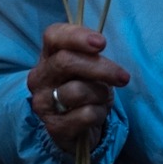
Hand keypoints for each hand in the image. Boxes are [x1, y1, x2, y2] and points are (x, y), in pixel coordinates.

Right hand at [26, 23, 129, 151]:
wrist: (80, 128)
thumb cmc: (88, 89)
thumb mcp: (91, 68)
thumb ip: (91, 55)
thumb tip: (99, 44)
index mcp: (48, 56)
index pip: (53, 36)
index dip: (77, 36)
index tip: (102, 43)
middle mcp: (39, 78)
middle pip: (65, 62)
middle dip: (100, 68)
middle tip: (123, 77)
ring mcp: (43, 103)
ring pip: (77, 91)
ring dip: (100, 95)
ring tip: (101, 99)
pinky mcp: (54, 126)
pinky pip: (85, 114)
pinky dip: (99, 114)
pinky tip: (96, 114)